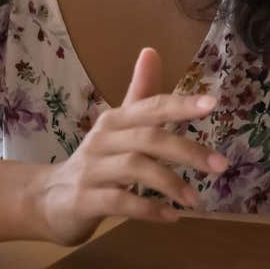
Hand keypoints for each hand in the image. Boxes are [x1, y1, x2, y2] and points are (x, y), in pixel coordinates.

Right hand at [32, 47, 226, 245]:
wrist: (48, 199)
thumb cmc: (96, 162)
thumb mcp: (119, 128)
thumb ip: (141, 96)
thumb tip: (151, 51)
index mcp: (115, 120)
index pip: (152, 106)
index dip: (181, 104)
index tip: (213, 104)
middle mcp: (103, 139)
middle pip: (148, 138)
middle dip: (187, 150)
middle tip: (220, 165)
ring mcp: (92, 170)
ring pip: (135, 168)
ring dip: (170, 183)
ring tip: (195, 200)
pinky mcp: (84, 200)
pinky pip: (119, 202)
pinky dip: (148, 209)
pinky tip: (170, 217)